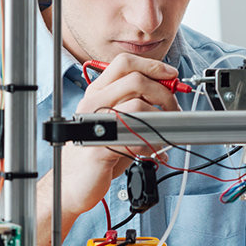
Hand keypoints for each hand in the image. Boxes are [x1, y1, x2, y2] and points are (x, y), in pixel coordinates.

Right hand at [57, 54, 181, 222]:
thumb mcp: (114, 119)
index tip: (170, 76)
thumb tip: (168, 89)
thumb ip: (135, 101)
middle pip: (136, 79)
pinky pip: (137, 136)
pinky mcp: (100, 146)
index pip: (124, 63)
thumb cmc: (96, 151)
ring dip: (161, 120)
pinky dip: (152, 145)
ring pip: (139, 105)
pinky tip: (149, 151)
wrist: (72, 182)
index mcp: (96, 93)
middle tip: (172, 109)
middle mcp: (93, 104)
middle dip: (165, 93)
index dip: (152, 65)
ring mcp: (95, 123)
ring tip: (162, 134)